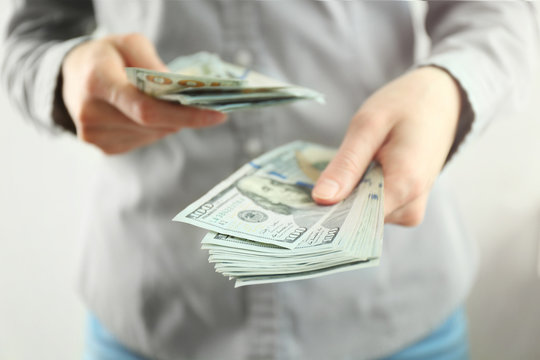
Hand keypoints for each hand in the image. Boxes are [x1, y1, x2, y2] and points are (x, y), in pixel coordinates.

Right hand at [61, 33, 226, 153]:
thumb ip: (153, 64)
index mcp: (97, 81)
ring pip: (152, 135)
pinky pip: (143, 141)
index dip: (185, 115)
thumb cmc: (105, 56)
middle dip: (184, 116)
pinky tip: (149, 115)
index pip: (147, 108)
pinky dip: (155, 129)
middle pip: (154, 124)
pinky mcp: (103, 148)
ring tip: (170, 105)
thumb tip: (180, 90)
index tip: (218, 115)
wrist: (71, 77)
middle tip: (206, 106)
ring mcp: (95, 135)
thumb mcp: (128, 44)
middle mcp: (92, 113)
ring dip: (170, 123)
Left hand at [312, 67, 461, 225]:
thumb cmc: (405, 105)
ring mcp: (411, 208)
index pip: (356, 221)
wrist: (441, 99)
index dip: (327, 214)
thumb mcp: (368, 125)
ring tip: (341, 171)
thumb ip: (346, 165)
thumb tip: (321, 199)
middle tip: (314, 183)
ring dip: (348, 196)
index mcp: (405, 185)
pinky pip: (374, 209)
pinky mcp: (407, 205)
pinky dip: (359, 194)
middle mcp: (411, 206)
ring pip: (364, 216)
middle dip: (335, 203)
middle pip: (359, 220)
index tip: (301, 208)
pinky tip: (355, 175)